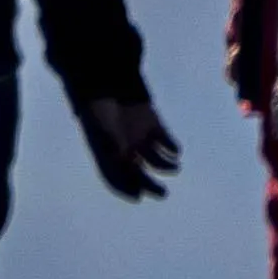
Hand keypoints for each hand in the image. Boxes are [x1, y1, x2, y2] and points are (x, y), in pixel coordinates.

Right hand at [64, 45, 182, 202]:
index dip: (127, 189)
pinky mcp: (153, 124)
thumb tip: (130, 166)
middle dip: (151, 185)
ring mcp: (140, 137)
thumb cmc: (101, 110)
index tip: (139, 195)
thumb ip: (118, 149)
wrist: (109, 82)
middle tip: (162, 194)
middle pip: (139, 173)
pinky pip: (165, 140)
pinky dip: (171, 146)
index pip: (118, 178)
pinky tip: (176, 151)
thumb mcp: (106, 131)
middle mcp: (126, 150)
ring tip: (175, 168)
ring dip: (166, 165)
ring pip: (155, 159)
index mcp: (110, 154)